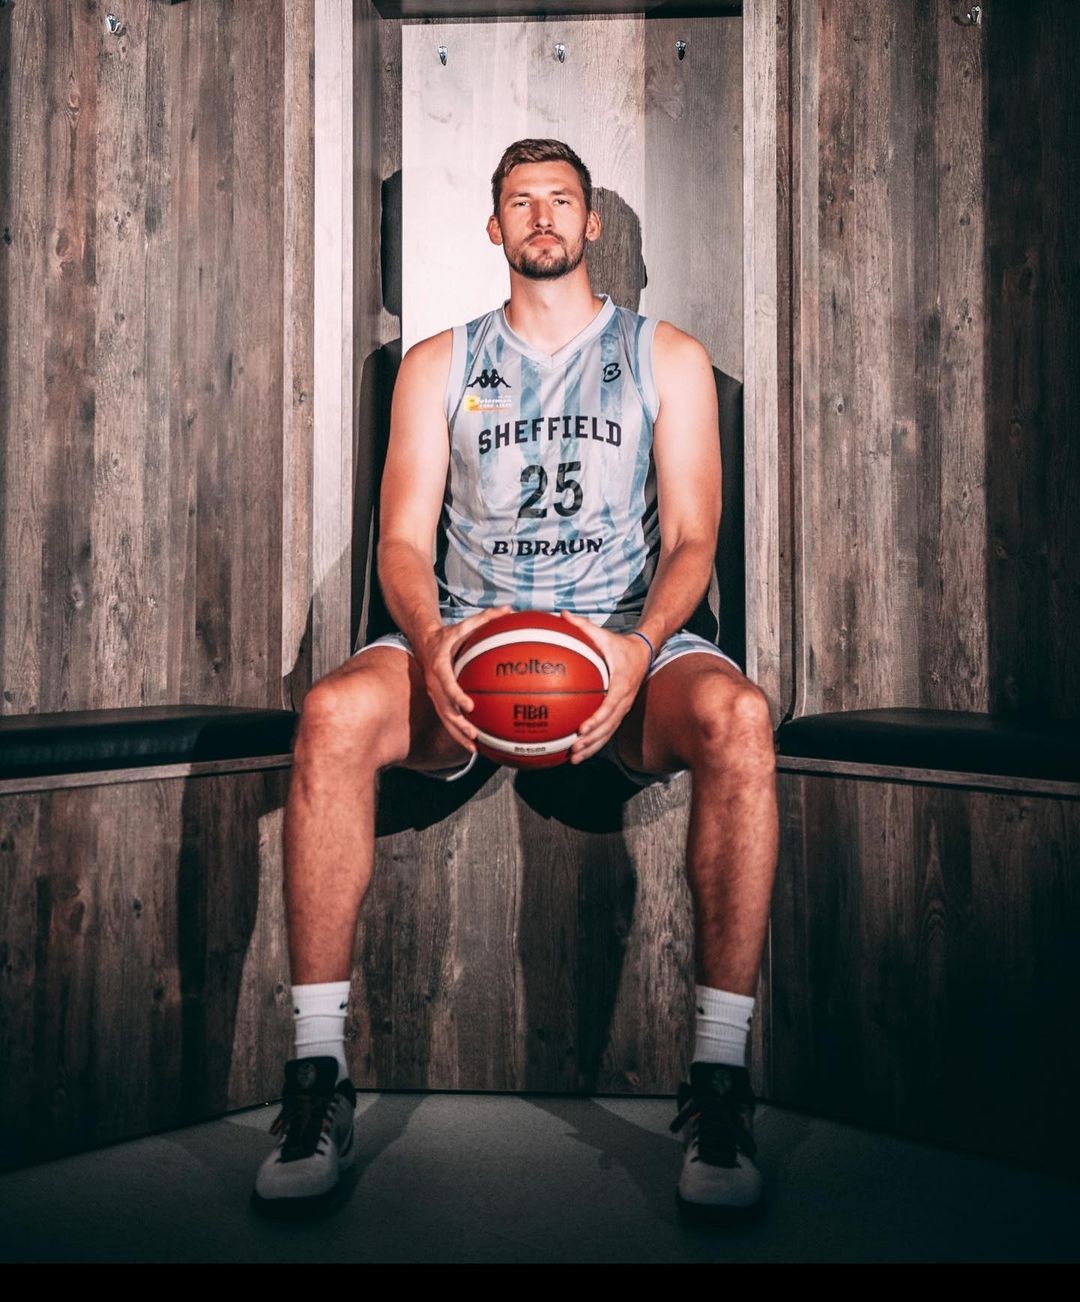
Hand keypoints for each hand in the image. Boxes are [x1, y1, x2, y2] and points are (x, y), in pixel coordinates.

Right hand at [415, 605, 513, 752]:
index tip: (470, 706)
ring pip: (444, 718)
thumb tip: (510, 609)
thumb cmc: (449, 633)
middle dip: (457, 724)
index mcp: (439, 665)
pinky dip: (458, 731)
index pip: (446, 683)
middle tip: (473, 734)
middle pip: (444, 708)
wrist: (424, 640)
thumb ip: (486, 617)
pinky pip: (447, 718)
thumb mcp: (465, 624)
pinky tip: (474, 743)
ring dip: (457, 734)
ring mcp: (434, 693)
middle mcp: (434, 682)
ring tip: (473, 748)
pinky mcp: (437, 699)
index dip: (457, 696)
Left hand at [558, 611, 652, 763]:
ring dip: (592, 748)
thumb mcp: (604, 634)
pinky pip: (608, 731)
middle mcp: (624, 700)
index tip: (581, 729)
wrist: (644, 653)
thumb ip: (584, 626)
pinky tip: (578, 752)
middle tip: (573, 750)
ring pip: (608, 733)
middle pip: (608, 726)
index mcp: (621, 684)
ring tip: (574, 758)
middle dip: (591, 741)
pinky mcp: (620, 712)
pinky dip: (595, 742)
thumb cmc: (620, 644)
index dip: (596, 719)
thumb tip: (563, 614)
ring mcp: (623, 708)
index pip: (609, 706)